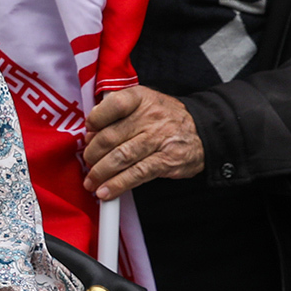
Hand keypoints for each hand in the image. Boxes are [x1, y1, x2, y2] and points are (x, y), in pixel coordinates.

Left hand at [82, 86, 204, 199]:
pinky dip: (118, 185)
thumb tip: (90, 134)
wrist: (202, 132)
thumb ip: (117, 113)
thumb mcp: (144, 103)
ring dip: (100, 173)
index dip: (94, 121)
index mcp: (140, 98)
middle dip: (92, 154)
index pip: (113, 104)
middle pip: (111, 137)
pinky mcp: (165, 161)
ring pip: (120, 157)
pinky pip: (136, 174)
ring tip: (91, 182)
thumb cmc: (165, 119)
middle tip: (88, 162)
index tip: (88, 133)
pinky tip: (106, 192)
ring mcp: (159, 139)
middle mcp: (150, 117)